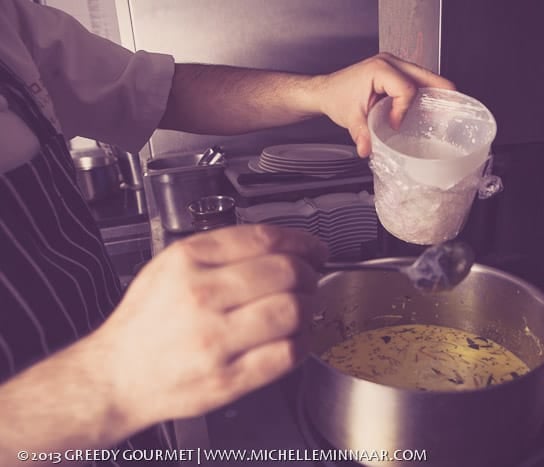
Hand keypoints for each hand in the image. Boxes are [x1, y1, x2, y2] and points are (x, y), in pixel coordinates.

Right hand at [93, 225, 326, 427]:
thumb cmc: (146, 323)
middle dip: (309, 274)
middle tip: (310, 279)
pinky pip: (287, 354)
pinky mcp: (227, 379)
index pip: (265, 239)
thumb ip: (221, 251)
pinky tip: (294, 338)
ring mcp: (215, 340)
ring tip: (303, 309)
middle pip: (287, 272)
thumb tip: (281, 245)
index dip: (302, 242)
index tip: (314, 249)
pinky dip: (303, 343)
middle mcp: (201, 296)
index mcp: (187, 261)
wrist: (116, 376)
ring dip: (310, 308)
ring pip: (293, 311)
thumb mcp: (169, 267)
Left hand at [314, 52, 455, 157]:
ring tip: (441, 112)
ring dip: (433, 94)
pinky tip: (427, 109)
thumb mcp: (349, 118)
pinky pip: (417, 80)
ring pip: (425, 76)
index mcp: (379, 69)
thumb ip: (361, 134)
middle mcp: (390, 63)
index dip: (404, 110)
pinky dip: (424, 94)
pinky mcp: (395, 72)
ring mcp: (394, 65)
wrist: (326, 90)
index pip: (405, 89)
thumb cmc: (336, 96)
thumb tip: (368, 150)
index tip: (394, 124)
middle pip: (426, 75)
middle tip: (451, 111)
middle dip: (440, 94)